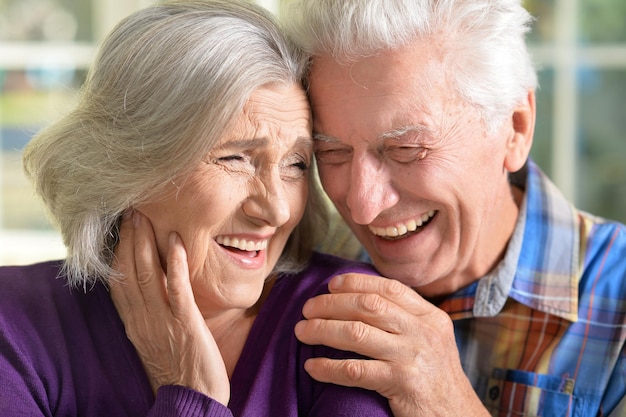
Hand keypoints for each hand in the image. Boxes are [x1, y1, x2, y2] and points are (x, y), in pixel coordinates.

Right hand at [110, 211, 229, 404]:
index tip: (120, 227)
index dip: (118, 252)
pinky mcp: (185, 322)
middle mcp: (142, 319)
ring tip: (146, 218)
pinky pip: (176, 289)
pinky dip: (175, 264)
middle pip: (129, 272)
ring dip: (146, 244)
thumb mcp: (154, 337)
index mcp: (134, 322)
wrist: (192, 397)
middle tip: (131, 211)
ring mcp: (162, 320)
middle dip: (129, 239)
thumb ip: (149, 312)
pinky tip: (176, 242)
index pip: (119, 281)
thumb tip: (149, 286)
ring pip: (148, 275)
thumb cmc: (178, 366)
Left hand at [294, 273, 488, 416]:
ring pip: (357, 333)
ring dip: (322, 330)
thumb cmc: (435, 377)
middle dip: (331, 304)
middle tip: (307, 309)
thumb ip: (406, 319)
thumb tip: (360, 297)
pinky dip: (329, 368)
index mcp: (430, 317)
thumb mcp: (432, 340)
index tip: (331, 284)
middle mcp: (423, 332)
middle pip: (368, 306)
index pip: (389, 288)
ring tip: (302, 332)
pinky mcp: (402, 384)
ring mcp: (413, 357)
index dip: (357, 282)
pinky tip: (312, 367)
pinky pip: (355, 371)